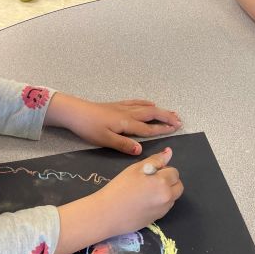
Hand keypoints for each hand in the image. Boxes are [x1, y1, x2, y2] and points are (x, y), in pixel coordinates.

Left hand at [45, 94, 181, 154]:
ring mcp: (123, 108)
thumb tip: (141, 150)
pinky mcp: (117, 105)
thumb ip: (124, 145)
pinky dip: (146, 103)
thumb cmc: (89, 127)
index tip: (175, 129)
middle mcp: (128, 114)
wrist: (75, 112)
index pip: (148, 128)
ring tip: (171, 113)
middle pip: (152, 114)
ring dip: (160, 110)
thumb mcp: (105, 140)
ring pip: (146, 108)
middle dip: (167, 117)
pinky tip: (150, 103)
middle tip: (179, 121)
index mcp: (127, 124)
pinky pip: (136, 102)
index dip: (162, 129)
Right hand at [93, 147, 183, 236]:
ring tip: (147, 192)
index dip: (163, 170)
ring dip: (166, 192)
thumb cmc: (119, 187)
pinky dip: (160, 203)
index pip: (174, 172)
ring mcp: (163, 210)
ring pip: (173, 197)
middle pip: (178, 186)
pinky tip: (145, 202)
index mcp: (163, 182)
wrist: (106, 214)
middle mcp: (167, 197)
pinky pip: (165, 207)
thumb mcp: (136, 169)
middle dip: (169, 181)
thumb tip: (169, 152)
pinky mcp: (157, 219)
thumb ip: (155, 160)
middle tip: (151, 181)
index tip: (151, 172)